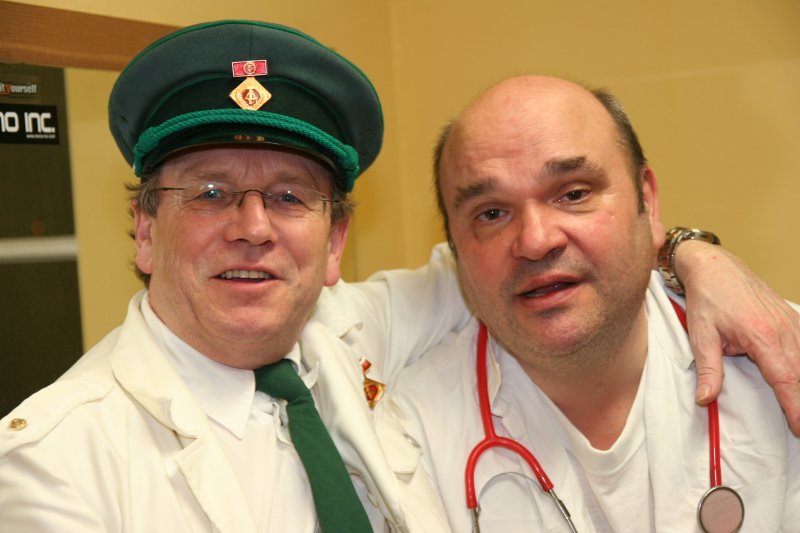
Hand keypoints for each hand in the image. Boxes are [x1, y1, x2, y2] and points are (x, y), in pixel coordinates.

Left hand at [676, 240, 799, 433]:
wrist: (715, 266)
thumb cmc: (707, 298)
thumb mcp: (701, 335)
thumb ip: (708, 369)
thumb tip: (705, 399)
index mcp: (762, 336)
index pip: (786, 379)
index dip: (795, 406)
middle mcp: (783, 330)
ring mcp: (791, 322)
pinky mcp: (792, 318)